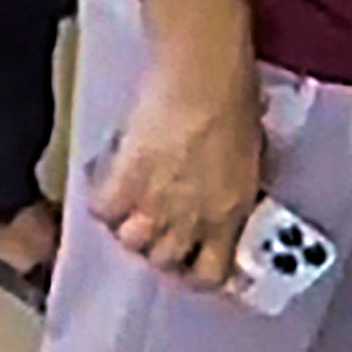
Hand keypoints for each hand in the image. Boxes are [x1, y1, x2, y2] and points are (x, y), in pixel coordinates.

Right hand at [90, 58, 269, 289]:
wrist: (205, 77)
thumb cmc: (235, 103)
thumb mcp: (250, 156)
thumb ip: (234, 184)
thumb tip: (225, 187)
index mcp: (229, 214)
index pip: (211, 272)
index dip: (195, 274)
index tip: (188, 263)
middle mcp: (191, 219)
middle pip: (162, 260)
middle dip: (156, 247)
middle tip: (152, 225)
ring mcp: (155, 202)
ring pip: (129, 241)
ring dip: (127, 225)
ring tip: (128, 203)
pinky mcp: (124, 178)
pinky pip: (103, 208)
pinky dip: (102, 197)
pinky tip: (106, 178)